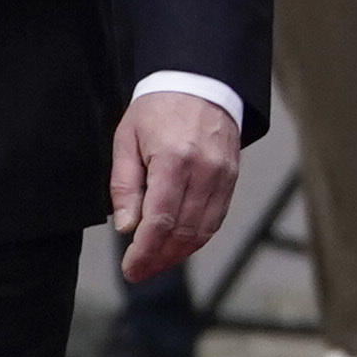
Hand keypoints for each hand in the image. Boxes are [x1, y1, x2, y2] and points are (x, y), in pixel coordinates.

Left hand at [109, 87, 242, 288]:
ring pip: (203, 230)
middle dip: (159, 258)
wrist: (199, 83)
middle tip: (138, 273)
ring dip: (179, 253)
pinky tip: (178, 245)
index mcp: (173, 159)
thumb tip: (126, 226)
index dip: (145, 251)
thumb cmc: (157, 110)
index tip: (130, 268)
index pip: (161, 220)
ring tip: (156, 264)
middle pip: (184, 231)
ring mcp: (223, 175)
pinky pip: (216, 218)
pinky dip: (197, 237)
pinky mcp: (232, 178)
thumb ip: (125, 186)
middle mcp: (204, 170)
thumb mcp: (126, 140)